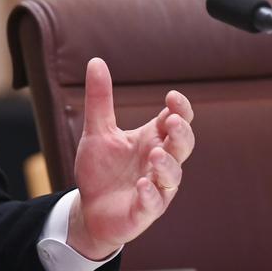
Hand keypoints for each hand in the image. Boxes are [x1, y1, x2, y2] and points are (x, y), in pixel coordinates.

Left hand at [68, 57, 195, 259]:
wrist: (90, 209)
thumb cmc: (101, 169)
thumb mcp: (97, 131)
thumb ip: (100, 99)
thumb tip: (96, 61)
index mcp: (151, 140)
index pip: (175, 121)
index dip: (180, 109)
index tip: (173, 96)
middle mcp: (159, 163)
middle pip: (181, 147)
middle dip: (181, 134)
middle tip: (173, 121)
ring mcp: (155, 189)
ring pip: (172, 177)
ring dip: (166, 165)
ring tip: (155, 154)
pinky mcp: (144, 211)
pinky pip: (153, 204)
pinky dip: (150, 195)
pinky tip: (143, 185)